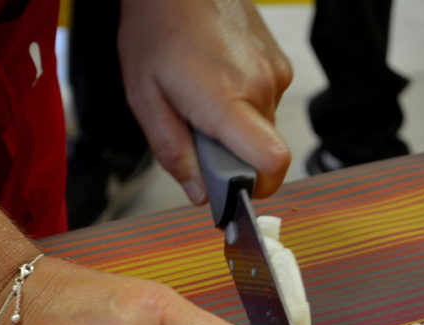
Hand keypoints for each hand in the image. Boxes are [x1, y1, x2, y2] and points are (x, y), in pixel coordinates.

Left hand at [118, 0, 292, 202]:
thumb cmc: (156, 30)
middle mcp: (262, 87)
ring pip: (264, 128)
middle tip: (196, 135)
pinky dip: (243, 106)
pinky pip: (266, 103)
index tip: (234, 192)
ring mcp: (275, 72)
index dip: (258, 189)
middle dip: (233, 158)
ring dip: (236, 129)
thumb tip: (199, 194)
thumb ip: (173, 152)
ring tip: (201, 100)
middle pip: (264, 152)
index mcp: (227, 100)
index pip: (273, 162)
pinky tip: (215, 83)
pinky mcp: (279, 62)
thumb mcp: (145, 99)